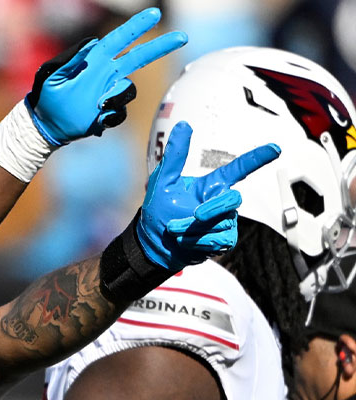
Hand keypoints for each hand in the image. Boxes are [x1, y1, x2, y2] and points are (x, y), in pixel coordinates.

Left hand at [26, 7, 186, 144]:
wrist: (46, 125)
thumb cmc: (46, 97)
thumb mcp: (50, 76)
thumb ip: (69, 61)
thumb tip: (90, 47)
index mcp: (94, 61)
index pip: (119, 40)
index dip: (136, 27)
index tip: (153, 15)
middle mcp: (107, 74)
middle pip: (138, 57)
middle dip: (160, 47)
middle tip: (182, 36)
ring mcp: (110, 93)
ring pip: (129, 90)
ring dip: (116, 97)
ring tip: (97, 105)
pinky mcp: (110, 112)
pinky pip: (120, 113)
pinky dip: (109, 116)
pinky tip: (94, 119)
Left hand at [137, 121, 280, 268]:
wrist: (154, 244)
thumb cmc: (159, 210)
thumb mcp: (162, 181)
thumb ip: (175, 156)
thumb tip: (184, 125)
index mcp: (211, 185)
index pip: (239, 169)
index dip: (257, 158)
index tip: (275, 148)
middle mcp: (222, 201)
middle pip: (233, 199)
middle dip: (211, 209)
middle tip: (193, 215)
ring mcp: (225, 221)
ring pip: (221, 223)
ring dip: (192, 228)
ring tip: (175, 230)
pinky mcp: (223, 240)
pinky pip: (218, 240)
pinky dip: (197, 242)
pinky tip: (184, 242)